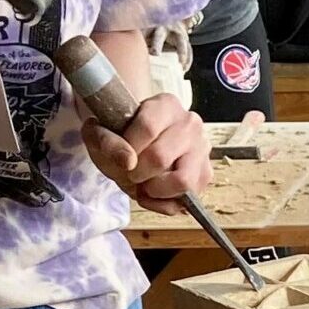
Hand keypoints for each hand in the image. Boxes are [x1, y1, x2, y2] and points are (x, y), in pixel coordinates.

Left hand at [79, 91, 212, 207]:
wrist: (141, 146)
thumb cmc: (122, 137)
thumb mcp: (101, 133)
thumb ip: (106, 141)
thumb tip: (127, 162)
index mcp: (166, 105)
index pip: (147, 127)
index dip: (128, 148)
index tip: (121, 155)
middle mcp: (190, 124)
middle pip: (160, 156)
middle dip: (137, 173)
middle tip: (129, 173)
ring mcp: (202, 150)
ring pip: (182, 180)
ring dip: (155, 190)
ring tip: (144, 185)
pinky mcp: (206, 174)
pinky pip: (187, 198)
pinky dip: (164, 203)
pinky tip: (153, 193)